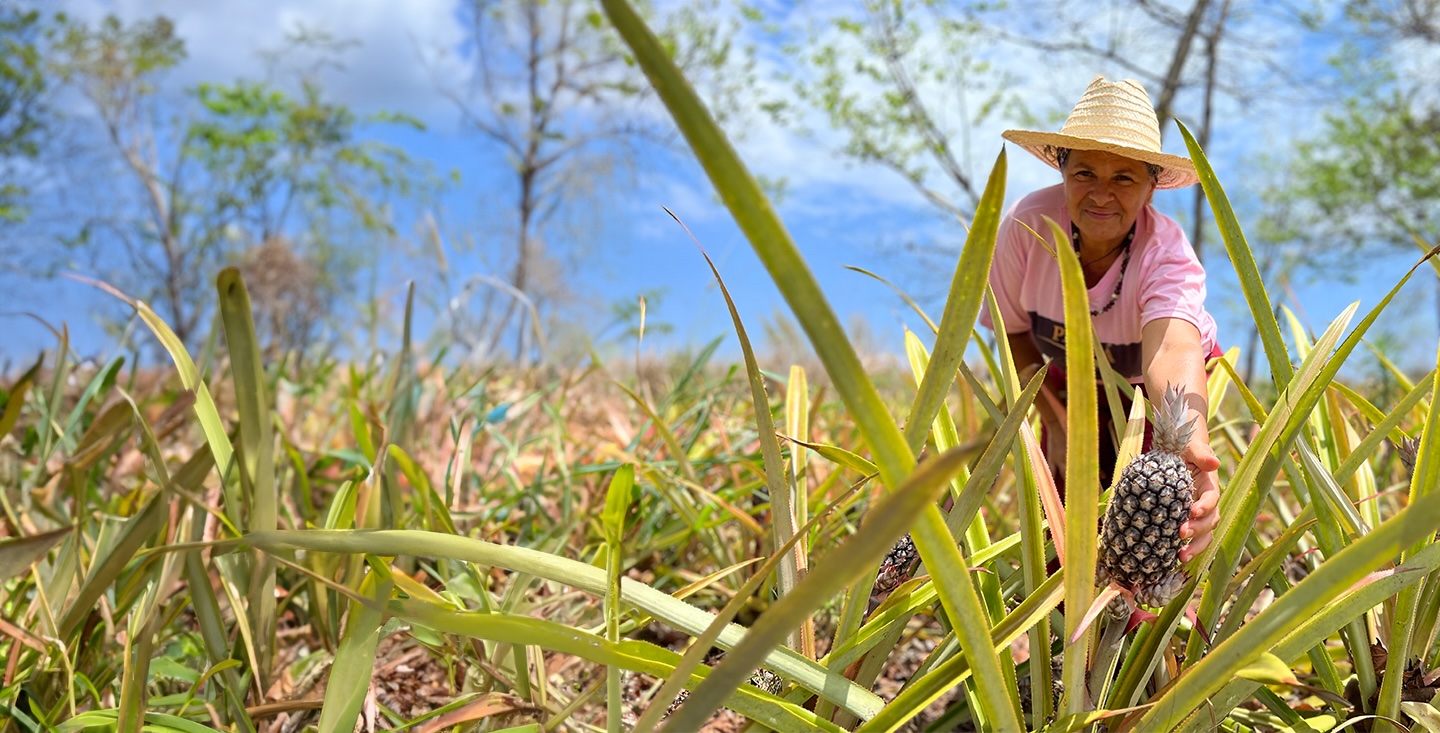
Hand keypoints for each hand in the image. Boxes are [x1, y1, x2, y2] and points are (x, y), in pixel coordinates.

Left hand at [1178, 440, 1220, 561]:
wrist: (1173, 450)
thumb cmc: (1183, 445)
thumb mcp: (1191, 445)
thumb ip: (1201, 453)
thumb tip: (1214, 462)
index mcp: (1209, 485)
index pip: (1212, 498)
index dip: (1205, 506)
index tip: (1193, 511)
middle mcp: (1205, 502)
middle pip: (1210, 521)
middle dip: (1198, 531)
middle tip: (1181, 534)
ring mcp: (1195, 513)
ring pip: (1203, 534)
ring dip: (1195, 547)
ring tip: (1181, 557)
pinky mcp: (1182, 519)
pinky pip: (1188, 537)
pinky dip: (1184, 548)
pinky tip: (1170, 558)